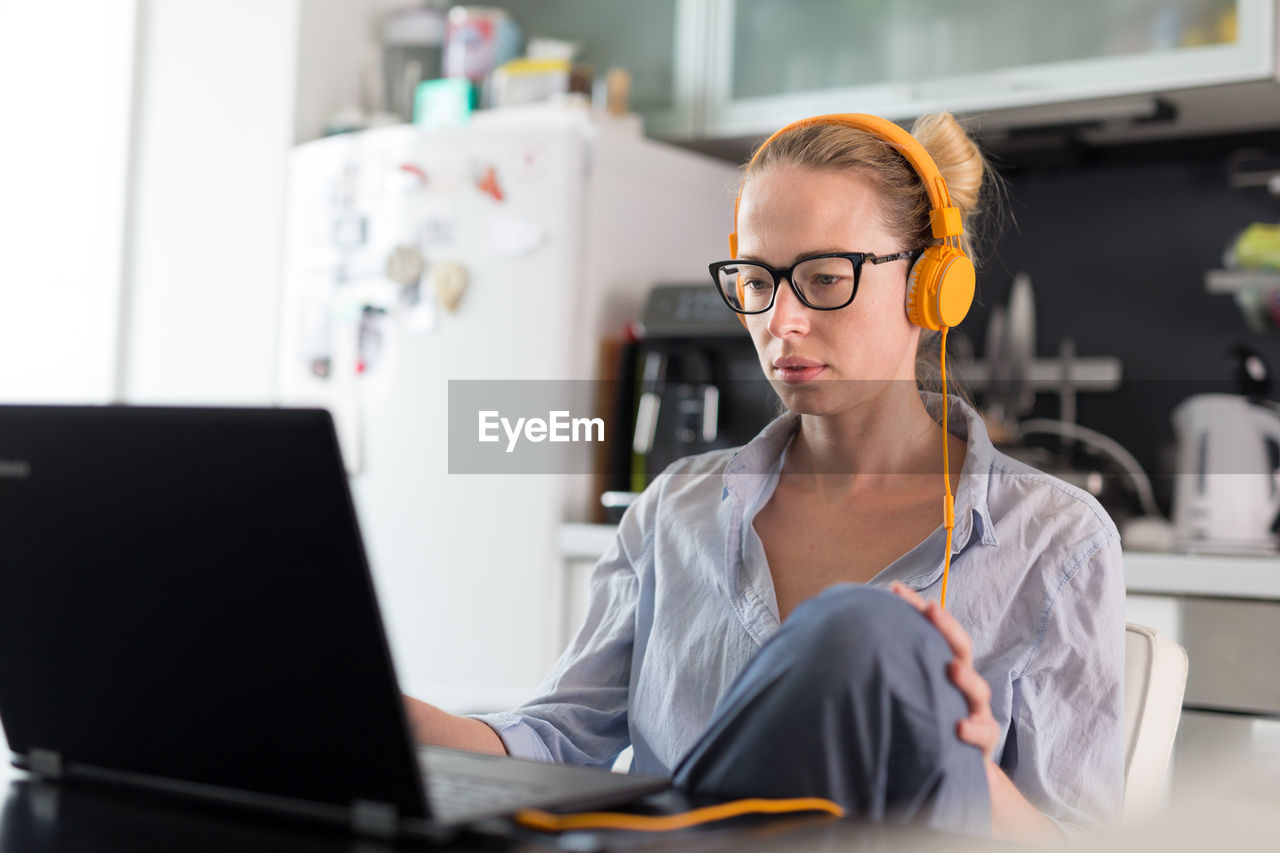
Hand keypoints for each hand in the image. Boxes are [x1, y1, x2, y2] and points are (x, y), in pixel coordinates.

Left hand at [889, 582, 1000, 762]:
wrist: (950, 768)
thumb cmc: (922, 722)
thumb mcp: (906, 692)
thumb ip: (886, 668)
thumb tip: (840, 641)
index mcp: (941, 668)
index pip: (934, 632)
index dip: (917, 610)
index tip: (895, 589)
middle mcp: (961, 684)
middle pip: (961, 649)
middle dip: (947, 628)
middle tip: (931, 610)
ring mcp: (975, 711)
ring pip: (978, 690)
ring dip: (966, 678)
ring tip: (951, 668)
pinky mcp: (982, 741)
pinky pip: (984, 733)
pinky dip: (973, 729)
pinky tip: (958, 726)